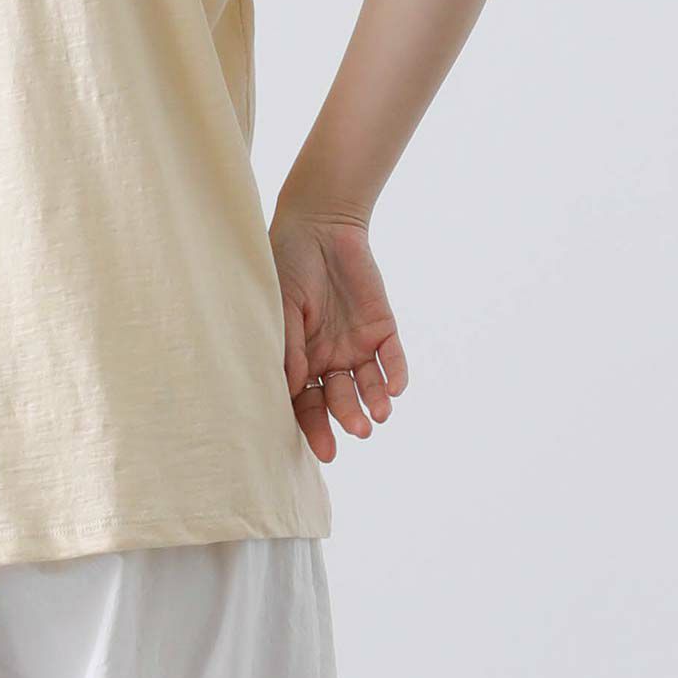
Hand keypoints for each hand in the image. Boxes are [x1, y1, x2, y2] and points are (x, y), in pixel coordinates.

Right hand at [269, 207, 409, 461]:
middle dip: (347, 418)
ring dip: (373, 403)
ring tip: (379, 416)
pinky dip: (396, 375)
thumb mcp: (282, 307)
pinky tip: (395, 390)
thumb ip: (289, 347)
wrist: (319, 226)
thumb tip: (291, 390)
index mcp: (298, 358)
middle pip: (339, 399)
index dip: (313, 426)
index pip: (305, 402)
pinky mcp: (382, 328)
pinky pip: (393, 359)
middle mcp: (328, 358)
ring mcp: (356, 345)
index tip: (325, 451)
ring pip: (368, 386)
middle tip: (357, 432)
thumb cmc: (288, 265)